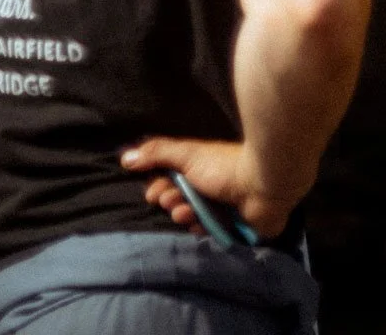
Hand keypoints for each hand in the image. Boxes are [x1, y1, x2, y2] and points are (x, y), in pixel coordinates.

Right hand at [120, 137, 302, 242]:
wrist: (261, 185)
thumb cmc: (223, 166)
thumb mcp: (187, 154)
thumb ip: (157, 153)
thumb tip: (125, 156)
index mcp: (199, 167)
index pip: (171, 180)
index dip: (159, 188)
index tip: (153, 193)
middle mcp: (208, 186)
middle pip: (180, 199)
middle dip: (171, 201)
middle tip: (171, 199)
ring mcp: (221, 206)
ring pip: (192, 217)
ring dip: (184, 215)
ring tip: (188, 210)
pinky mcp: (231, 226)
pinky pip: (209, 232)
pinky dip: (202, 228)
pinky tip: (201, 224)